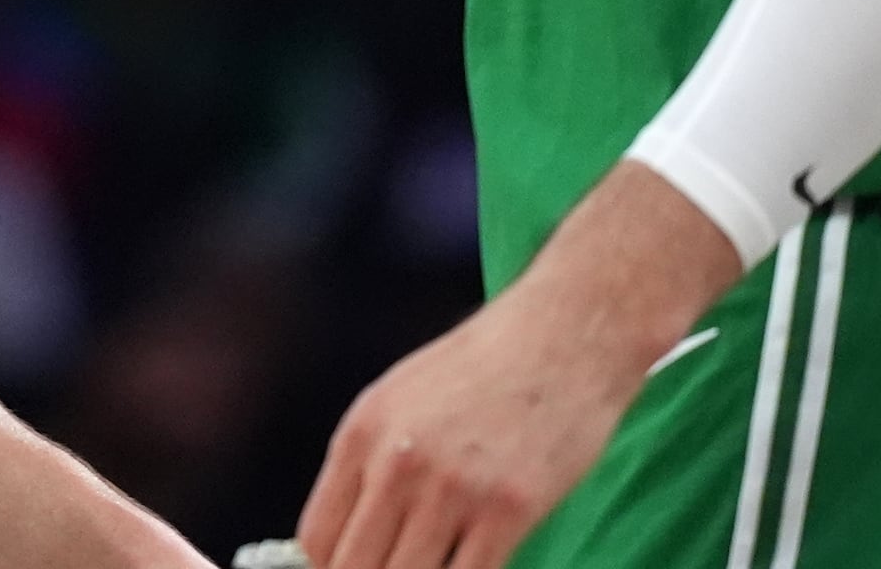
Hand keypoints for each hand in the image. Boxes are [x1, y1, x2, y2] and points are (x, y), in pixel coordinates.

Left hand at [298, 164, 736, 568]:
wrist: (563, 335)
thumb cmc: (483, 369)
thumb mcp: (399, 399)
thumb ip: (368, 463)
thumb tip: (342, 536)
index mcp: (361, 434)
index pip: (317, 539)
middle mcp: (397, 463)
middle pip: (354, 568)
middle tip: (399, 565)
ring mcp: (453, 489)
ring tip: (436, 562)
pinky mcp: (510, 510)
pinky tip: (470, 562)